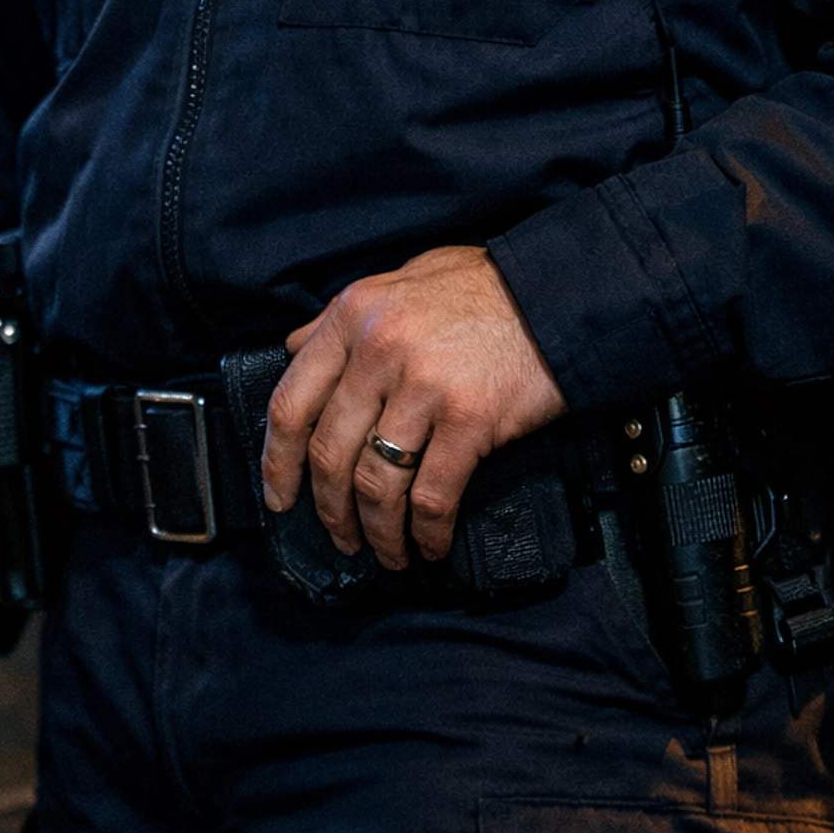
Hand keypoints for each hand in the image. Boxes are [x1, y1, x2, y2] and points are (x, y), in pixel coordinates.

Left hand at [261, 244, 565, 569]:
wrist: (556, 290)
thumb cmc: (480, 287)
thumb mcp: (398, 281)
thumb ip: (342, 316)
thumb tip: (294, 347)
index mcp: (353, 315)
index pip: (291, 401)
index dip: (277, 462)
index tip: (278, 497)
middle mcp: (379, 348)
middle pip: (330, 452)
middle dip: (328, 510)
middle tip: (338, 536)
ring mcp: (424, 384)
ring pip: (376, 482)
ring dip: (375, 531)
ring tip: (385, 551)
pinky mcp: (469, 419)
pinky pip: (432, 495)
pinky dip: (426, 532)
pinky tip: (429, 545)